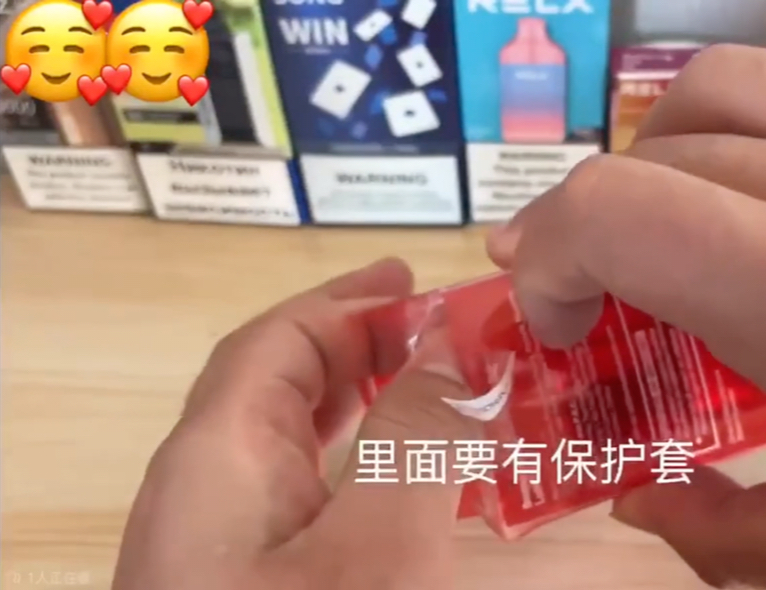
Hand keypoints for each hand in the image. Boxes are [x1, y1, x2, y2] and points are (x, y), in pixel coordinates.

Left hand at [112, 259, 476, 589]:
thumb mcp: (377, 546)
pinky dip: (352, 470)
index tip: (424, 286)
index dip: (352, 302)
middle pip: (275, 385)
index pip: (277, 339)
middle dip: (359, 347)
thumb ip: (414, 441)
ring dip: (359, 408)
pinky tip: (391, 494)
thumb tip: (443, 350)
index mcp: (217, 453)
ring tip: (429, 399)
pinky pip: (293, 500)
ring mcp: (210, 546)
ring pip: (286, 446)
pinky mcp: (233, 582)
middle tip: (440, 338)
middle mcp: (200, 490)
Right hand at [487, 46, 765, 589]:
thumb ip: (729, 534)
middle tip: (604, 299)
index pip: (612, 212)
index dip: (546, 258)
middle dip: (593, 221)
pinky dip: (759, 136)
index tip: (552, 323)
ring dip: (666, 158)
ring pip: (731, 86)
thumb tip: (644, 500)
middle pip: (657, 145)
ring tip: (681, 233)